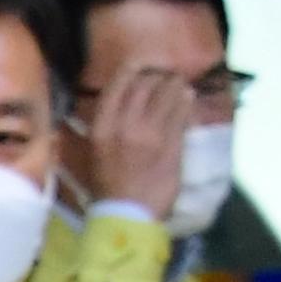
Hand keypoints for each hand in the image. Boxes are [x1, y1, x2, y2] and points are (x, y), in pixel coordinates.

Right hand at [76, 62, 193, 219]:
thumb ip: (105, 124)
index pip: (119, 83)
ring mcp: (152, 134)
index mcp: (101, 127)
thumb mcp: (94, 152)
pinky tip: (186, 98)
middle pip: (147, 82)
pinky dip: (185, 101)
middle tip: (163, 75)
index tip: (142, 66)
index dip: (134, 68)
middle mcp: (125, 125)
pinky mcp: (172, 143)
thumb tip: (115, 100)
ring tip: (178, 84)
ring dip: (175, 84)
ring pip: (169, 92)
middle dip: (158, 74)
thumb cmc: (107, 186)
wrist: (127, 215)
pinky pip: (182, 112)